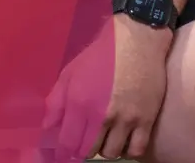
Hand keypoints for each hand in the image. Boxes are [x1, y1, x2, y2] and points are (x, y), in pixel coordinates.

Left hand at [44, 14, 170, 160]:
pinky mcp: (146, 121)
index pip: (68, 140)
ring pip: (112, 153)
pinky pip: (137, 150)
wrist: (136, 43)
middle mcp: (101, 115)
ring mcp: (125, 120)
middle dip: (82, 151)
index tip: (62, 155)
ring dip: (105, 149)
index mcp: (79, 101)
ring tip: (103, 139)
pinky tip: (123, 140)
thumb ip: (57, 101)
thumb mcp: (71, 72)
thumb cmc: (100, 56)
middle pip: (89, 149)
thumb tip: (48, 126)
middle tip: (82, 145)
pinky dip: (128, 150)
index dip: (63, 152)